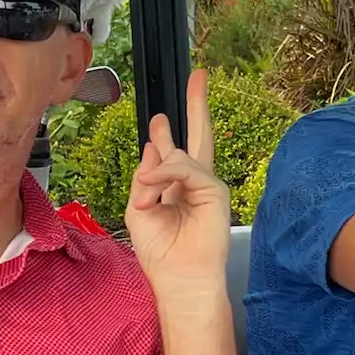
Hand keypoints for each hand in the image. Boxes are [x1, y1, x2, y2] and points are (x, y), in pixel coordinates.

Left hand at [124, 68, 231, 297]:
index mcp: (174, 188)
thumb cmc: (160, 252)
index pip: (172, 152)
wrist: (180, 278)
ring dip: (157, 169)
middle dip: (198, 106)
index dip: (164, 134)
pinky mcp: (215, 190)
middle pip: (198, 137)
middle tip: (200, 76)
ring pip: (181, 155)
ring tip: (146, 196)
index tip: (158, 120)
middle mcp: (194, 183)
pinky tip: (153, 183)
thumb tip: (153, 150)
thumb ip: (145, 179)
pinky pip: (186, 168)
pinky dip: (166, 173)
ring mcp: (207, 185)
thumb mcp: (140, 210)